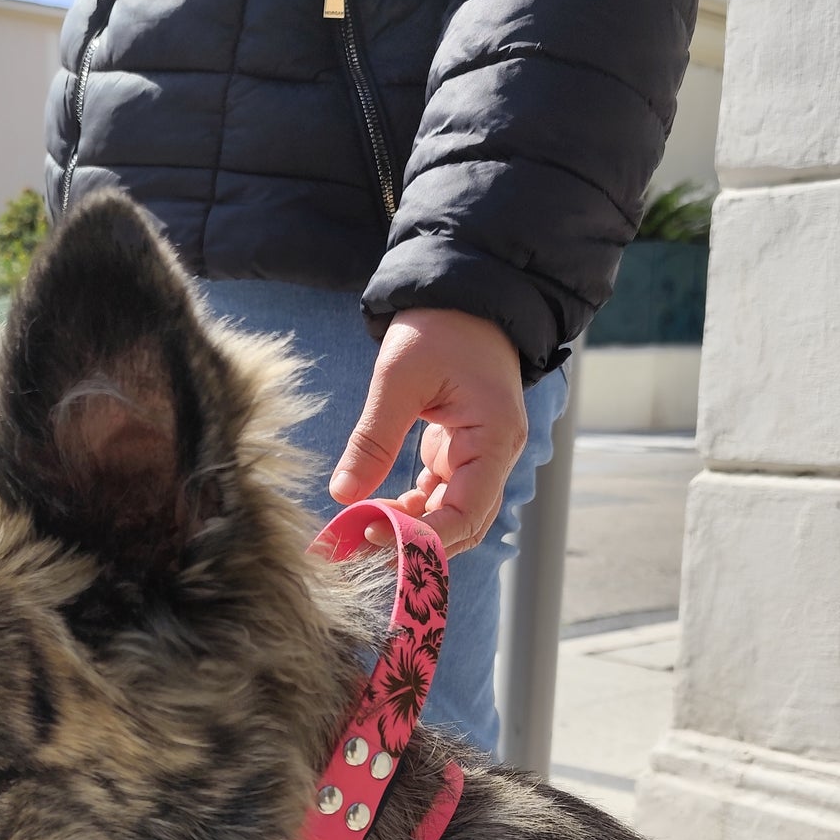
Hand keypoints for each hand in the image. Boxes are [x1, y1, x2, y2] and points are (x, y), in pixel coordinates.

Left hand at [329, 308, 526, 556]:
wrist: (464, 295)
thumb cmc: (440, 326)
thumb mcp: (398, 376)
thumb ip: (373, 438)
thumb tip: (343, 494)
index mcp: (495, 438)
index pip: (467, 512)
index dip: (423, 534)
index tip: (373, 531)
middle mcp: (496, 455)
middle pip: (465, 525)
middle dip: (416, 540)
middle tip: (361, 544)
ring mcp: (480, 455)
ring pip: (454, 515)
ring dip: (412, 527)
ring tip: (363, 527)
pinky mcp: (461, 452)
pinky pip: (443, 497)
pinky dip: (413, 509)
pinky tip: (378, 508)